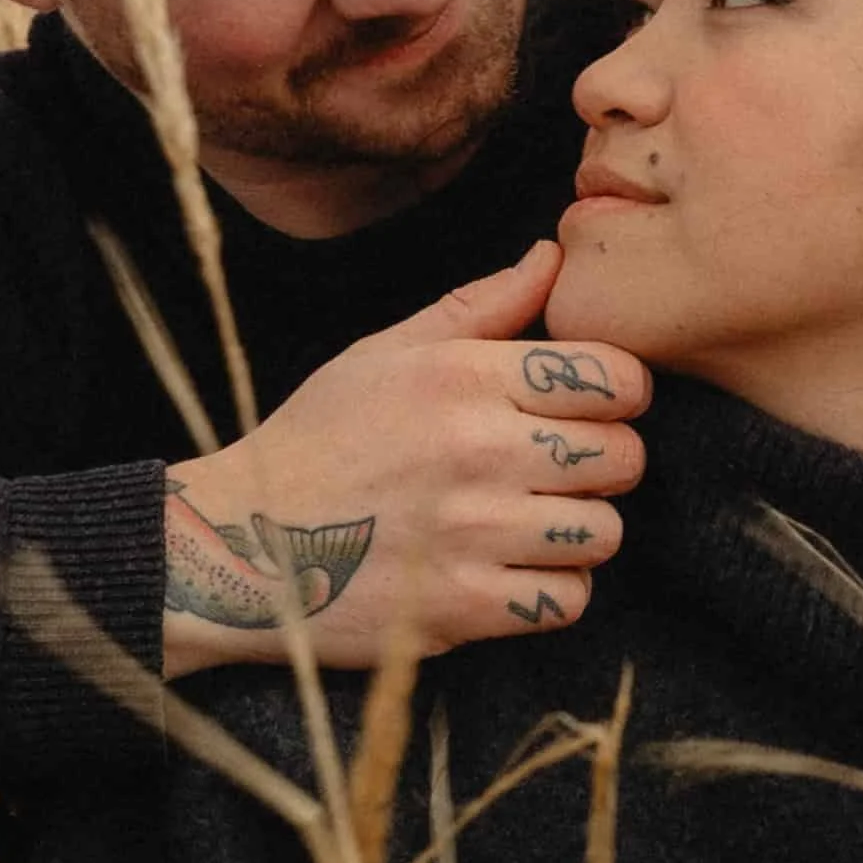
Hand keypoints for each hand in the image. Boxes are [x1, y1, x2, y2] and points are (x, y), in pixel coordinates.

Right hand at [160, 240, 649, 676]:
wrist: (238, 542)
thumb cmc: (320, 438)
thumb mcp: (388, 351)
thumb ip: (483, 305)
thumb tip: (554, 256)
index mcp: (464, 376)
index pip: (614, 378)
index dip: (617, 393)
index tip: (589, 408)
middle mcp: (477, 449)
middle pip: (624, 457)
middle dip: (603, 462)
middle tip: (560, 469)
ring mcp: (473, 533)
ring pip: (605, 533)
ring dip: (578, 532)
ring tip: (531, 521)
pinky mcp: (463, 606)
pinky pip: (568, 600)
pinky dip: (551, 591)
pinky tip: (511, 569)